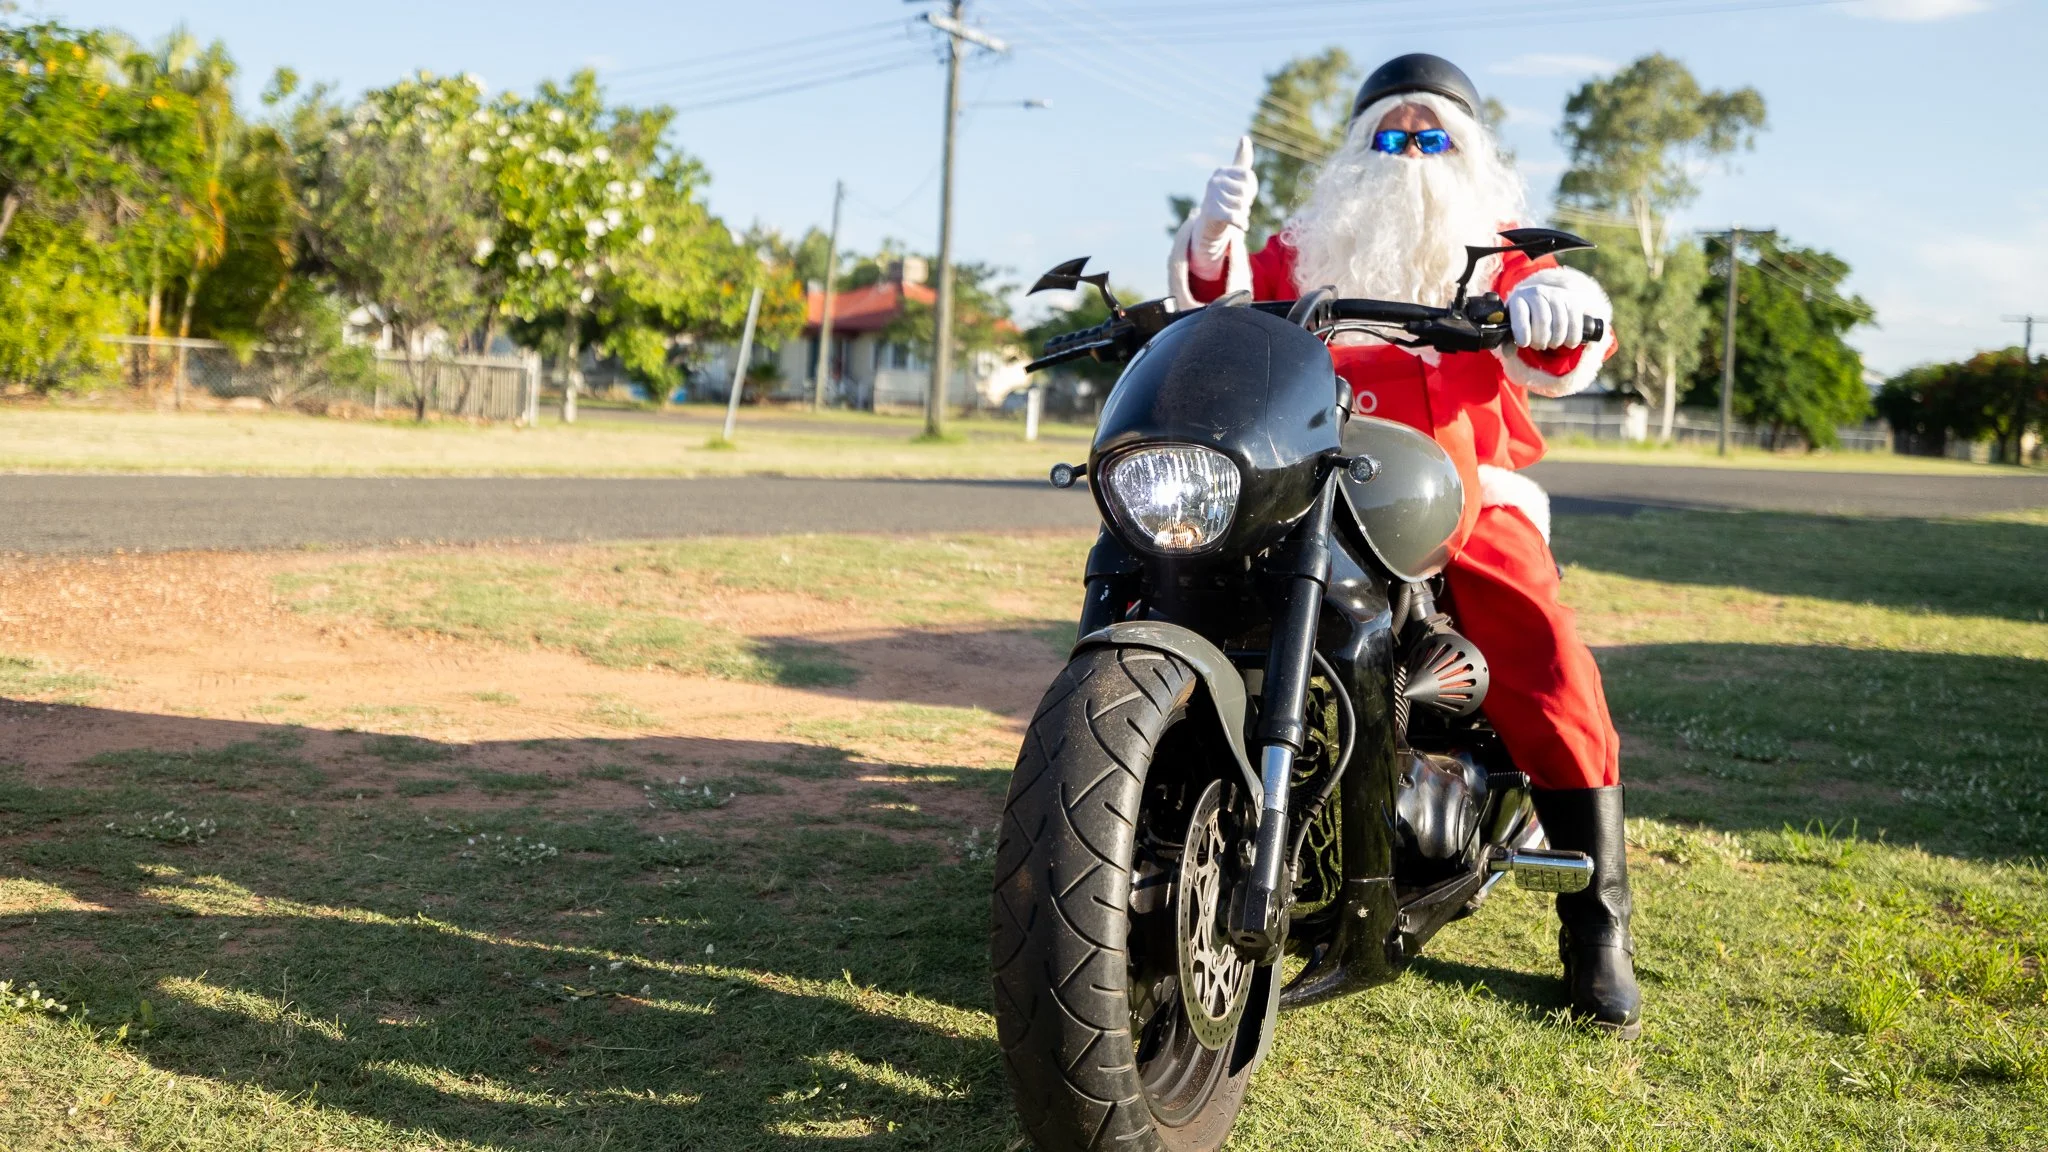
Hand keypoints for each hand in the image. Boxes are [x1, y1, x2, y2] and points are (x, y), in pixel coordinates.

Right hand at [1190, 136, 1255, 277]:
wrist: (1207, 224)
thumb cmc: (1225, 199)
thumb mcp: (1234, 179)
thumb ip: (1241, 160)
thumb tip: (1244, 138)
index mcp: (1222, 171)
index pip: (1249, 177)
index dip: (1252, 190)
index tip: (1245, 195)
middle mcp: (1215, 181)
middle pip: (1246, 191)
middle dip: (1247, 203)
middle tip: (1239, 207)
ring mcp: (1211, 195)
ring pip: (1242, 206)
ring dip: (1244, 214)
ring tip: (1235, 215)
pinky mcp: (1211, 212)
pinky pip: (1235, 217)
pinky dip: (1242, 223)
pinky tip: (1243, 226)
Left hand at [1506, 278, 1603, 350]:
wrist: (1546, 299)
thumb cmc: (1526, 317)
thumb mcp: (1514, 325)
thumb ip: (1508, 340)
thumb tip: (1508, 352)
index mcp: (1519, 297)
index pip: (1521, 315)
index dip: (1522, 332)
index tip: (1524, 344)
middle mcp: (1538, 292)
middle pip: (1542, 321)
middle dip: (1540, 340)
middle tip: (1539, 346)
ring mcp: (1557, 294)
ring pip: (1560, 324)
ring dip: (1556, 341)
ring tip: (1551, 344)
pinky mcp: (1574, 300)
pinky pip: (1575, 324)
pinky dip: (1571, 338)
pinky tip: (1567, 343)